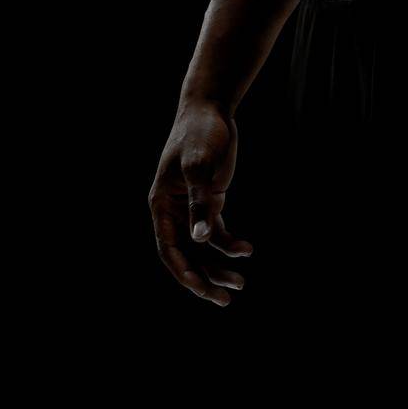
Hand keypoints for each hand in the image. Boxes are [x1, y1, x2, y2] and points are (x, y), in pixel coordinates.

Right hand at [148, 99, 252, 305]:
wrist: (211, 109)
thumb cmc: (199, 133)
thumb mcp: (199, 166)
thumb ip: (200, 202)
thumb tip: (200, 238)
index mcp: (161, 205)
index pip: (169, 249)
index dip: (183, 272)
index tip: (201, 290)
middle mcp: (173, 211)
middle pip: (186, 255)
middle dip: (204, 279)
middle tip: (225, 299)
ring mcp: (192, 207)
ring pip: (202, 248)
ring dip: (219, 266)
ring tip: (241, 283)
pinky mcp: (210, 200)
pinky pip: (217, 231)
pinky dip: (230, 244)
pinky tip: (247, 250)